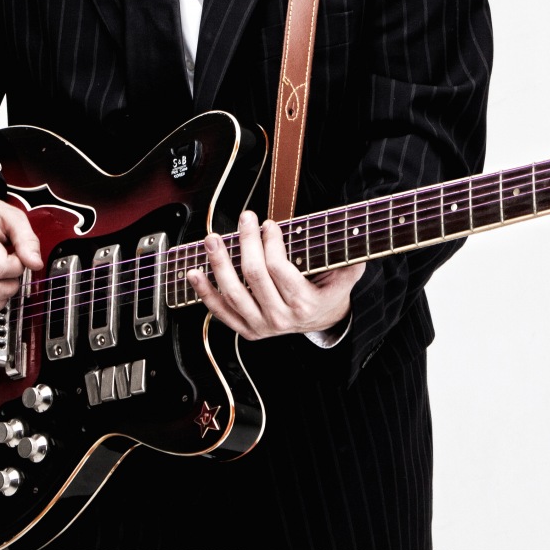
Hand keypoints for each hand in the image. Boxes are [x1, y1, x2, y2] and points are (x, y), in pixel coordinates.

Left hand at [186, 209, 364, 341]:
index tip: (269, 223)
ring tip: (212, 239)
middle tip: (244, 219)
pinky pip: (220, 313)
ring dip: (219, 264)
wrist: (322, 326)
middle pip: (254, 277)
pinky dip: (204, 293)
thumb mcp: (346, 278)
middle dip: (246, 243)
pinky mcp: (246, 330)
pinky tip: (194, 273)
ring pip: (233, 294)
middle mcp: (280, 319)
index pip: (279, 270)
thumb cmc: (330, 294)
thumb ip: (350, 260)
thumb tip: (355, 236)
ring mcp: (261, 326)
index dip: (270, 244)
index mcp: (304, 304)